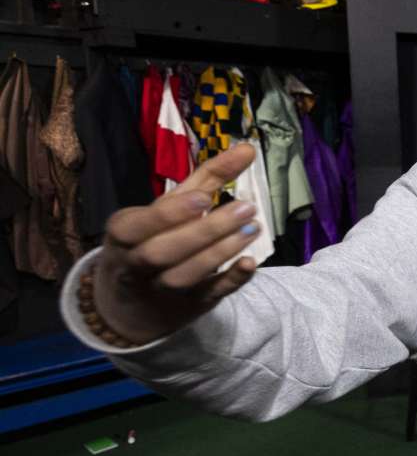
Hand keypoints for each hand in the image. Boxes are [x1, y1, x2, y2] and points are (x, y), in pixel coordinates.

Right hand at [93, 144, 262, 344]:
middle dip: (205, 231)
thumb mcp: (169, 207)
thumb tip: (248, 148)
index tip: (204, 198)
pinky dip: (229, 281)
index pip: (137, 225)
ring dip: (220, 253)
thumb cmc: (154, 239)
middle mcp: (136, 264)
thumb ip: (207, 178)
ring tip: (253, 228)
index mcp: (124, 233)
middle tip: (246, 209)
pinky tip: (250, 264)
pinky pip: (208, 296)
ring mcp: (161, 289)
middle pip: (164, 251)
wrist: (131, 304)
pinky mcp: (188, 307)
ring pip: (185, 276)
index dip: (169, 214)